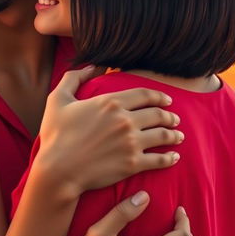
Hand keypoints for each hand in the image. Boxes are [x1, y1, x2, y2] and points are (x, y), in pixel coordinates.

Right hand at [35, 67, 183, 196]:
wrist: (59, 170)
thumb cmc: (55, 135)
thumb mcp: (57, 99)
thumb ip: (73, 78)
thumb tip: (91, 66)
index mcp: (110, 102)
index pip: (144, 95)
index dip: (159, 96)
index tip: (167, 100)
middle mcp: (125, 120)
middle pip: (158, 114)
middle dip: (170, 116)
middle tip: (175, 118)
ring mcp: (131, 143)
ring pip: (163, 135)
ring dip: (174, 134)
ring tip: (179, 136)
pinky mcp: (133, 164)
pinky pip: (160, 160)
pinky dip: (170, 158)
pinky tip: (174, 157)